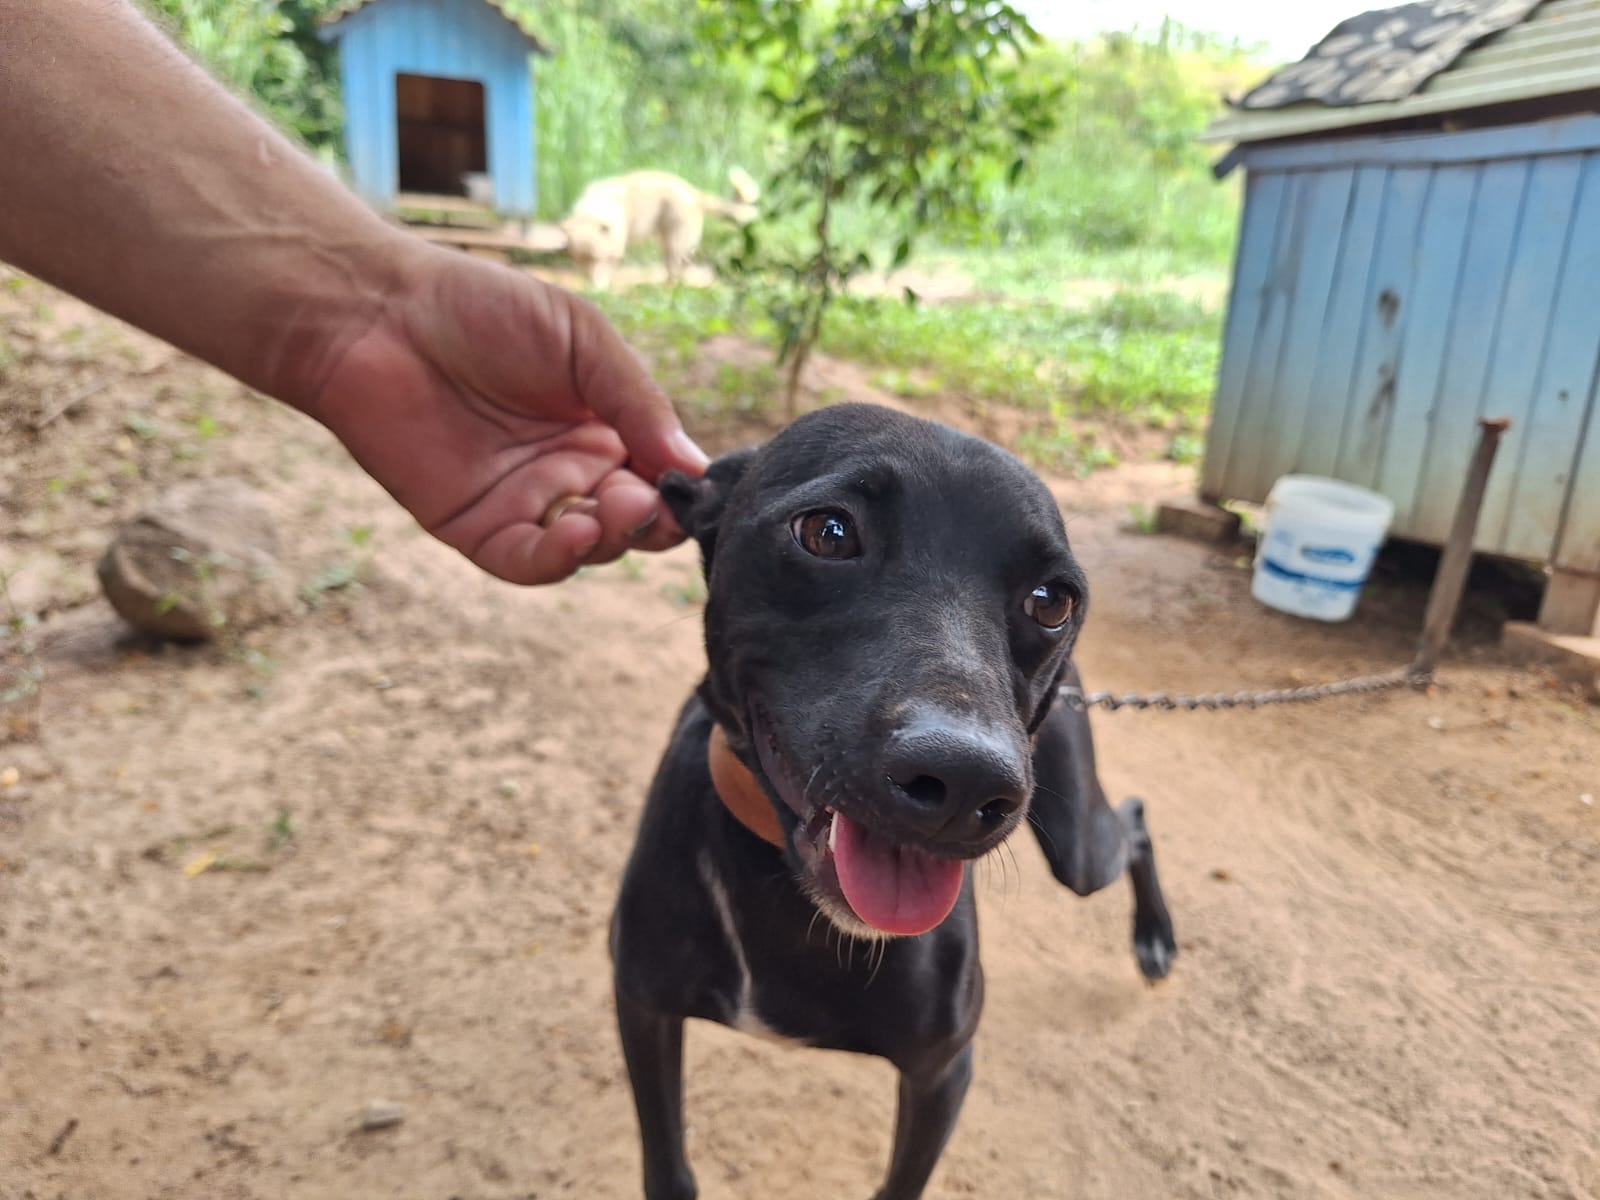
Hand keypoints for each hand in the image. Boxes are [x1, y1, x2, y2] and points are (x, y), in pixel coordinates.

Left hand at [307, 243, 707, 583]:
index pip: (662, 475)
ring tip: (618, 508)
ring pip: (590, 547)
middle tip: (650, 499)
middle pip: (635, 521)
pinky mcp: (477, 527)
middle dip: (652, 518)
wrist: (378, 314)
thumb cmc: (481, 309)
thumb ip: (637, 402)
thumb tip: (695, 467)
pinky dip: (561, 557)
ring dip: (614, 537)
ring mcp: (526, 502)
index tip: (693, 486)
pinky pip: (529, 561)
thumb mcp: (582, 341)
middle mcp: (572, 471)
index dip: (682, 487)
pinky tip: (579, 531)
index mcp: (606, 425)